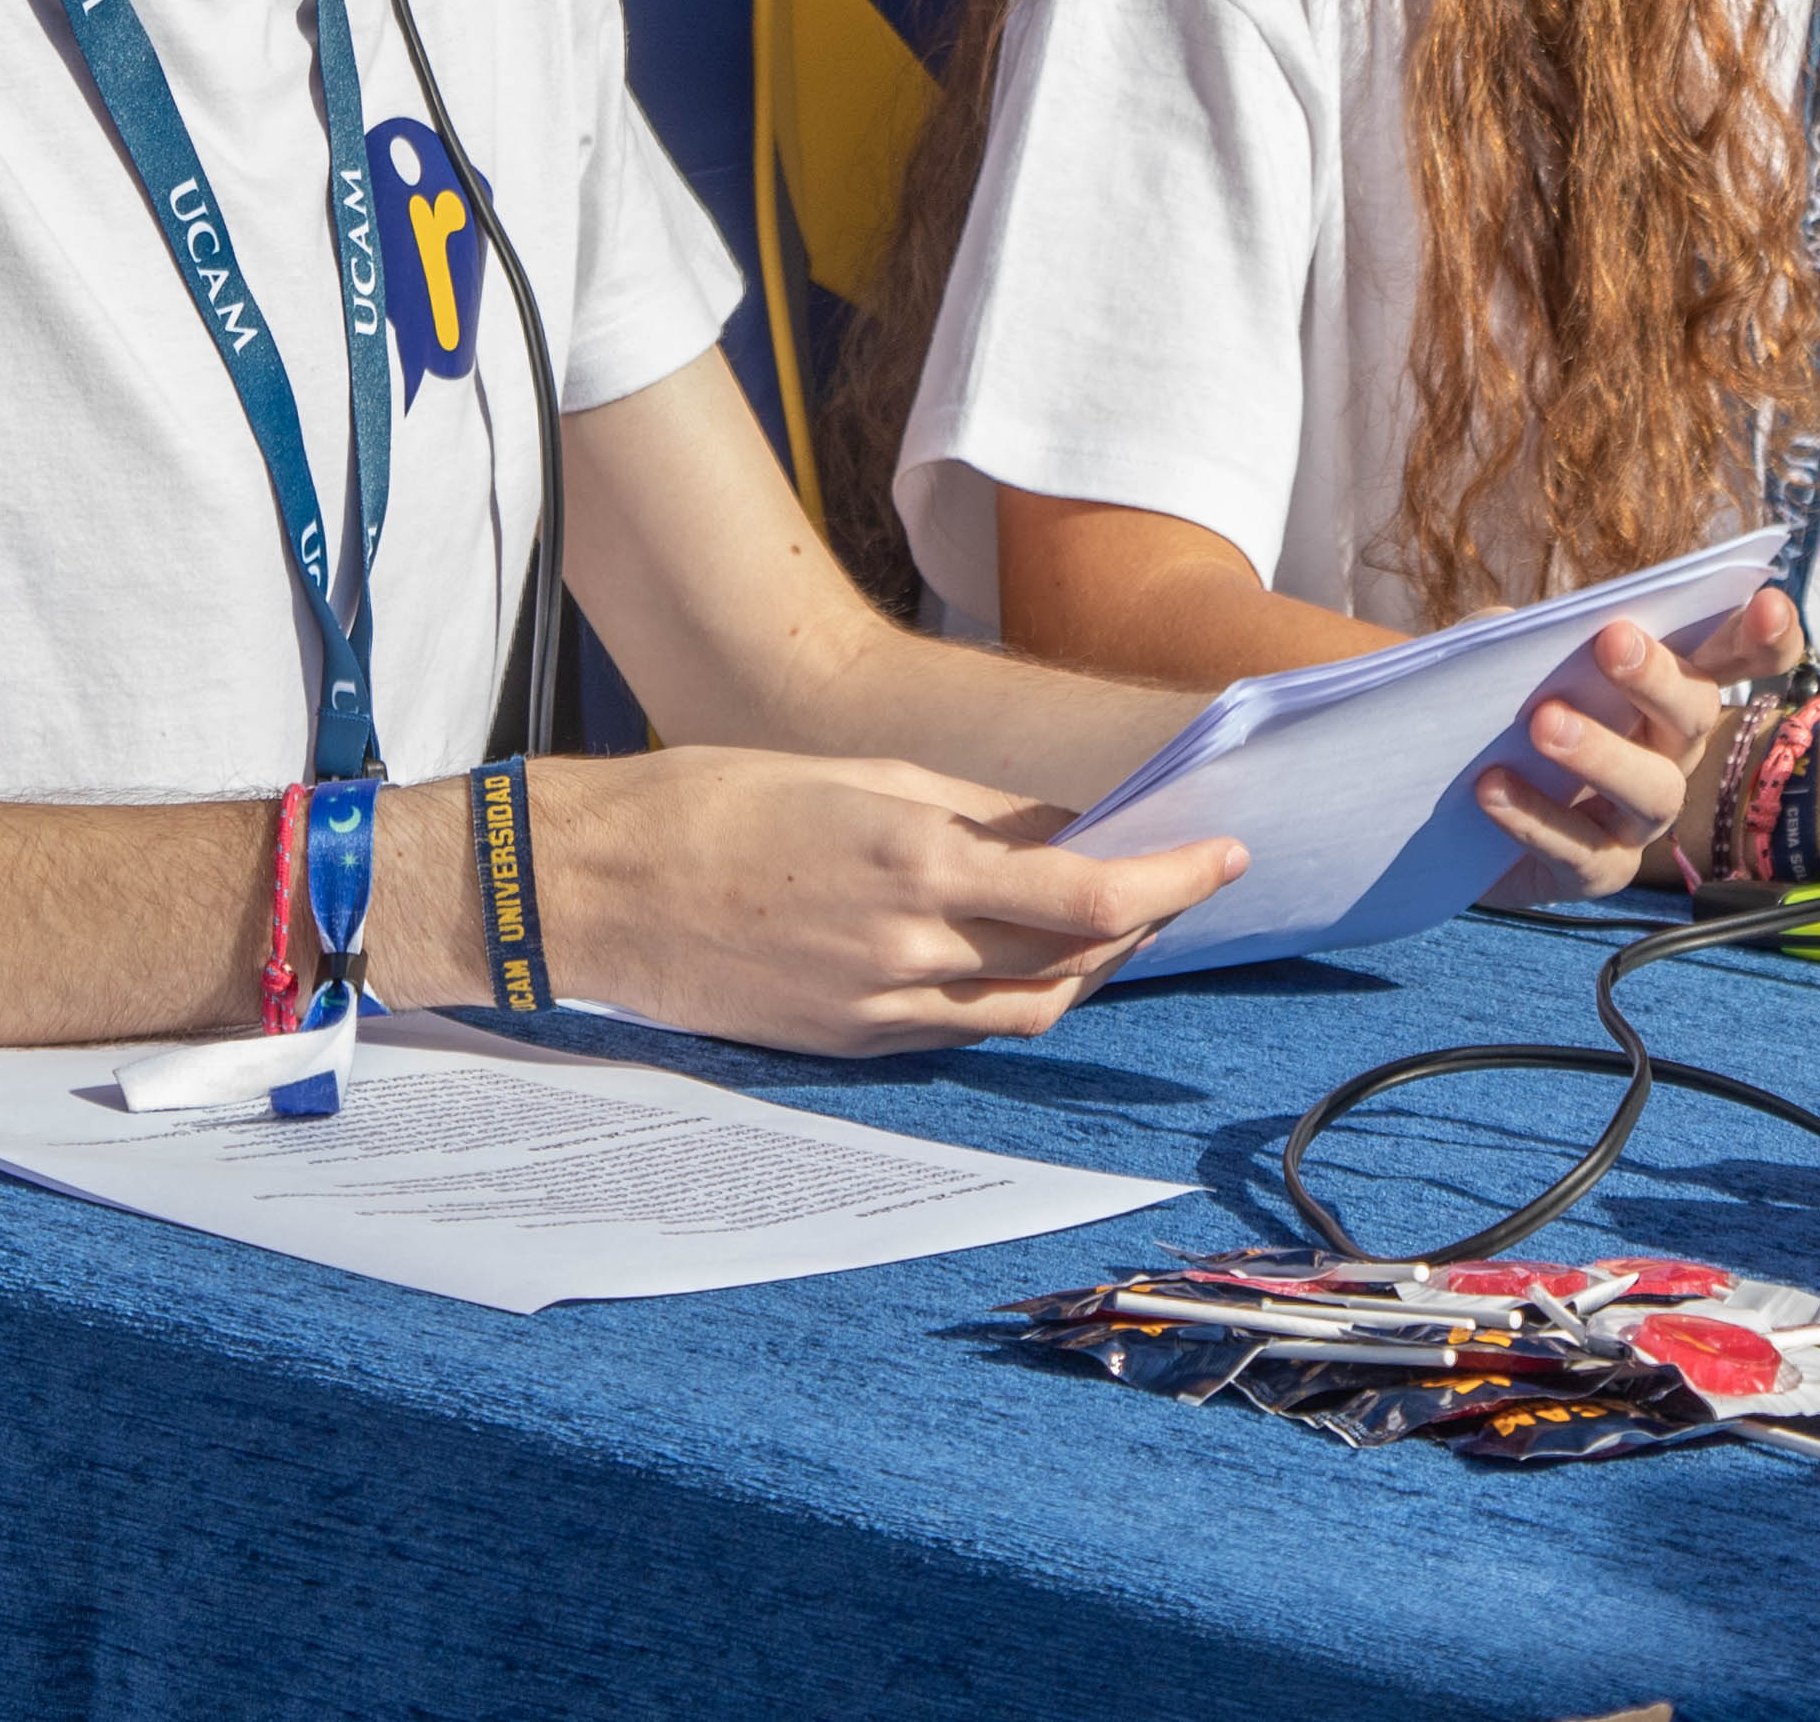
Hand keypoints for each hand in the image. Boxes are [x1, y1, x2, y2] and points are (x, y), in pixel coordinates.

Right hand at [527, 747, 1244, 1054]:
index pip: (1087, 890)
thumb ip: (969, 810)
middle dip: (1137, 922)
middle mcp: (908, 948)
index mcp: (915, 862)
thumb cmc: (712, 803)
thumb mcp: (854, 776)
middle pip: (1072, 958)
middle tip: (1170, 877)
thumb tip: (1056, 827)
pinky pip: (959, 1029)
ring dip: (1083, 968)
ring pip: (1026, 1009)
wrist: (595, 889)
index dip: (1171, 879)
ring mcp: (875, 1008)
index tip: (1225, 857)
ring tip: (1106, 918)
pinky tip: (1016, 954)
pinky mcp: (845, 1042)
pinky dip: (1009, 995)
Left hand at [1476, 592, 1800, 891]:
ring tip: (1543, 723)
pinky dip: (1537, 819)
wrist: (1448, 810)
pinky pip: (1583, 853)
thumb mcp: (1501, 661)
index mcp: (1664, 688)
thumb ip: (1516, 637)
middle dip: (1661, 677)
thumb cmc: (1498, 714)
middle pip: (1696, 714)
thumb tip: (1515, 629)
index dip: (1764, 636)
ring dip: (1603, 754)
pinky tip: (1492, 786)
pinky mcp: (1597, 871)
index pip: (1737, 657)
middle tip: (1613, 642)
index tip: (1768, 603)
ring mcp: (1638, 818)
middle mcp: (1668, 752)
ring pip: (1655, 792)